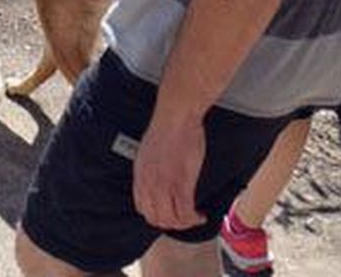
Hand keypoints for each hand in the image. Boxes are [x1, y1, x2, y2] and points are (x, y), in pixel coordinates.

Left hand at [133, 112, 206, 229]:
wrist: (175, 116)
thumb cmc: (167, 128)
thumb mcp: (148, 152)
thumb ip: (150, 169)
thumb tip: (156, 179)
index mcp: (140, 175)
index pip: (142, 208)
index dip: (157, 216)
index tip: (169, 214)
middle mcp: (149, 183)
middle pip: (156, 219)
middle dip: (172, 224)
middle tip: (185, 219)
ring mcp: (164, 184)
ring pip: (171, 220)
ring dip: (185, 224)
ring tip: (195, 218)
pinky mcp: (182, 182)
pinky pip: (186, 212)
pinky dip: (194, 218)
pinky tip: (201, 215)